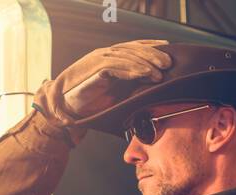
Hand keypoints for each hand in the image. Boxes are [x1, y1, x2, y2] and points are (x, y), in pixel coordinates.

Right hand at [36, 40, 171, 126]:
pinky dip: (132, 70)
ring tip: (159, 72)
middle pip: (134, 49)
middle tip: (168, 63)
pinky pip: (116, 65)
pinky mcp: (95, 68)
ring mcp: (99, 59)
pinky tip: (144, 74)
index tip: (168, 50)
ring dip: (145, 63)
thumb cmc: (90, 102)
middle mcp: (106, 54)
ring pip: (127, 56)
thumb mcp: (116, 92)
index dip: (151, 46)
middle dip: (153, 55)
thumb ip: (131, 84)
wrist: (67, 107)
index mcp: (111, 57)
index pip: (135, 47)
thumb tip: (152, 82)